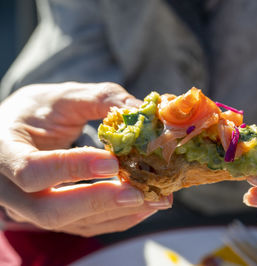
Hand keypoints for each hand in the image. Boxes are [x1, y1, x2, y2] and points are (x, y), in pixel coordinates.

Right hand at [0, 82, 171, 236]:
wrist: (20, 133)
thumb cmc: (38, 112)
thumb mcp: (63, 97)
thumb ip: (100, 99)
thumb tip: (142, 109)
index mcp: (5, 152)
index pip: (32, 171)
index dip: (72, 169)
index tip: (112, 162)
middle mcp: (13, 191)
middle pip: (51, 211)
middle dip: (99, 202)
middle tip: (139, 192)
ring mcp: (34, 209)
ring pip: (73, 223)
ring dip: (117, 213)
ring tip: (156, 199)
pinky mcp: (57, 216)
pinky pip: (86, 226)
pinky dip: (118, 218)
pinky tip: (146, 205)